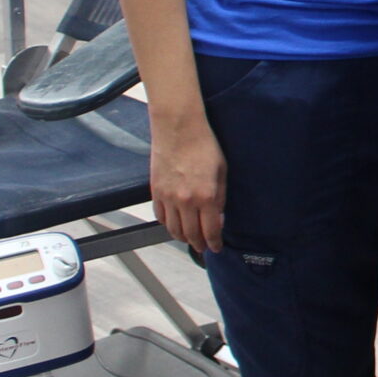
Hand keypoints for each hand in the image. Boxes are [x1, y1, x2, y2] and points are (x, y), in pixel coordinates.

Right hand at [149, 115, 228, 252]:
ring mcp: (167, 197)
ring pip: (172, 229)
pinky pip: (160, 216)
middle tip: (203, 247)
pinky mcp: (155, 191)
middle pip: (190, 234)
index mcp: (206, 196)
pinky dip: (167, 224)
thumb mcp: (222, 172)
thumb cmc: (204, 146)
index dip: (214, 243)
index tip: (216, 248)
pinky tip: (174, 224)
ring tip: (189, 239)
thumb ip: (220, 198)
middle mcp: (185, 201)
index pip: (210, 230)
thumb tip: (218, 219)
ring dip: (182, 237)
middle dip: (198, 244)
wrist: (178, 129)